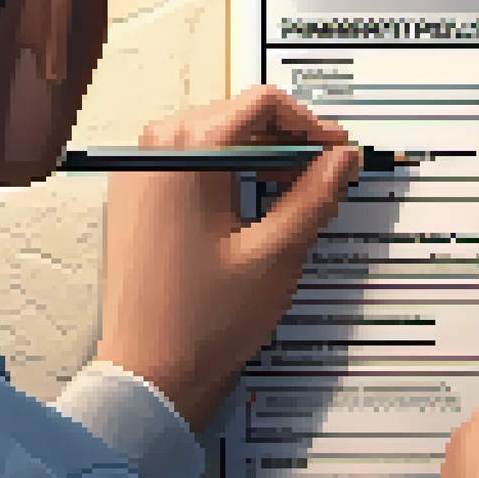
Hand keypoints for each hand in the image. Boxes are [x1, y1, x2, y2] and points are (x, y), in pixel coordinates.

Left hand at [93, 85, 362, 431]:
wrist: (148, 373)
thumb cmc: (201, 322)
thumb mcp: (276, 253)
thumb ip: (314, 196)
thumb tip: (342, 159)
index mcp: (184, 156)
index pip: (260, 104)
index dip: (309, 122)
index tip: (336, 149)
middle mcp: (152, 154)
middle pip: (235, 114)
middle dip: (287, 138)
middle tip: (326, 171)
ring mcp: (138, 175)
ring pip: (214, 137)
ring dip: (260, 154)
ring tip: (298, 190)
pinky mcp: (136, 199)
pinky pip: (190, 163)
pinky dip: (229, 172)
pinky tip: (258, 203)